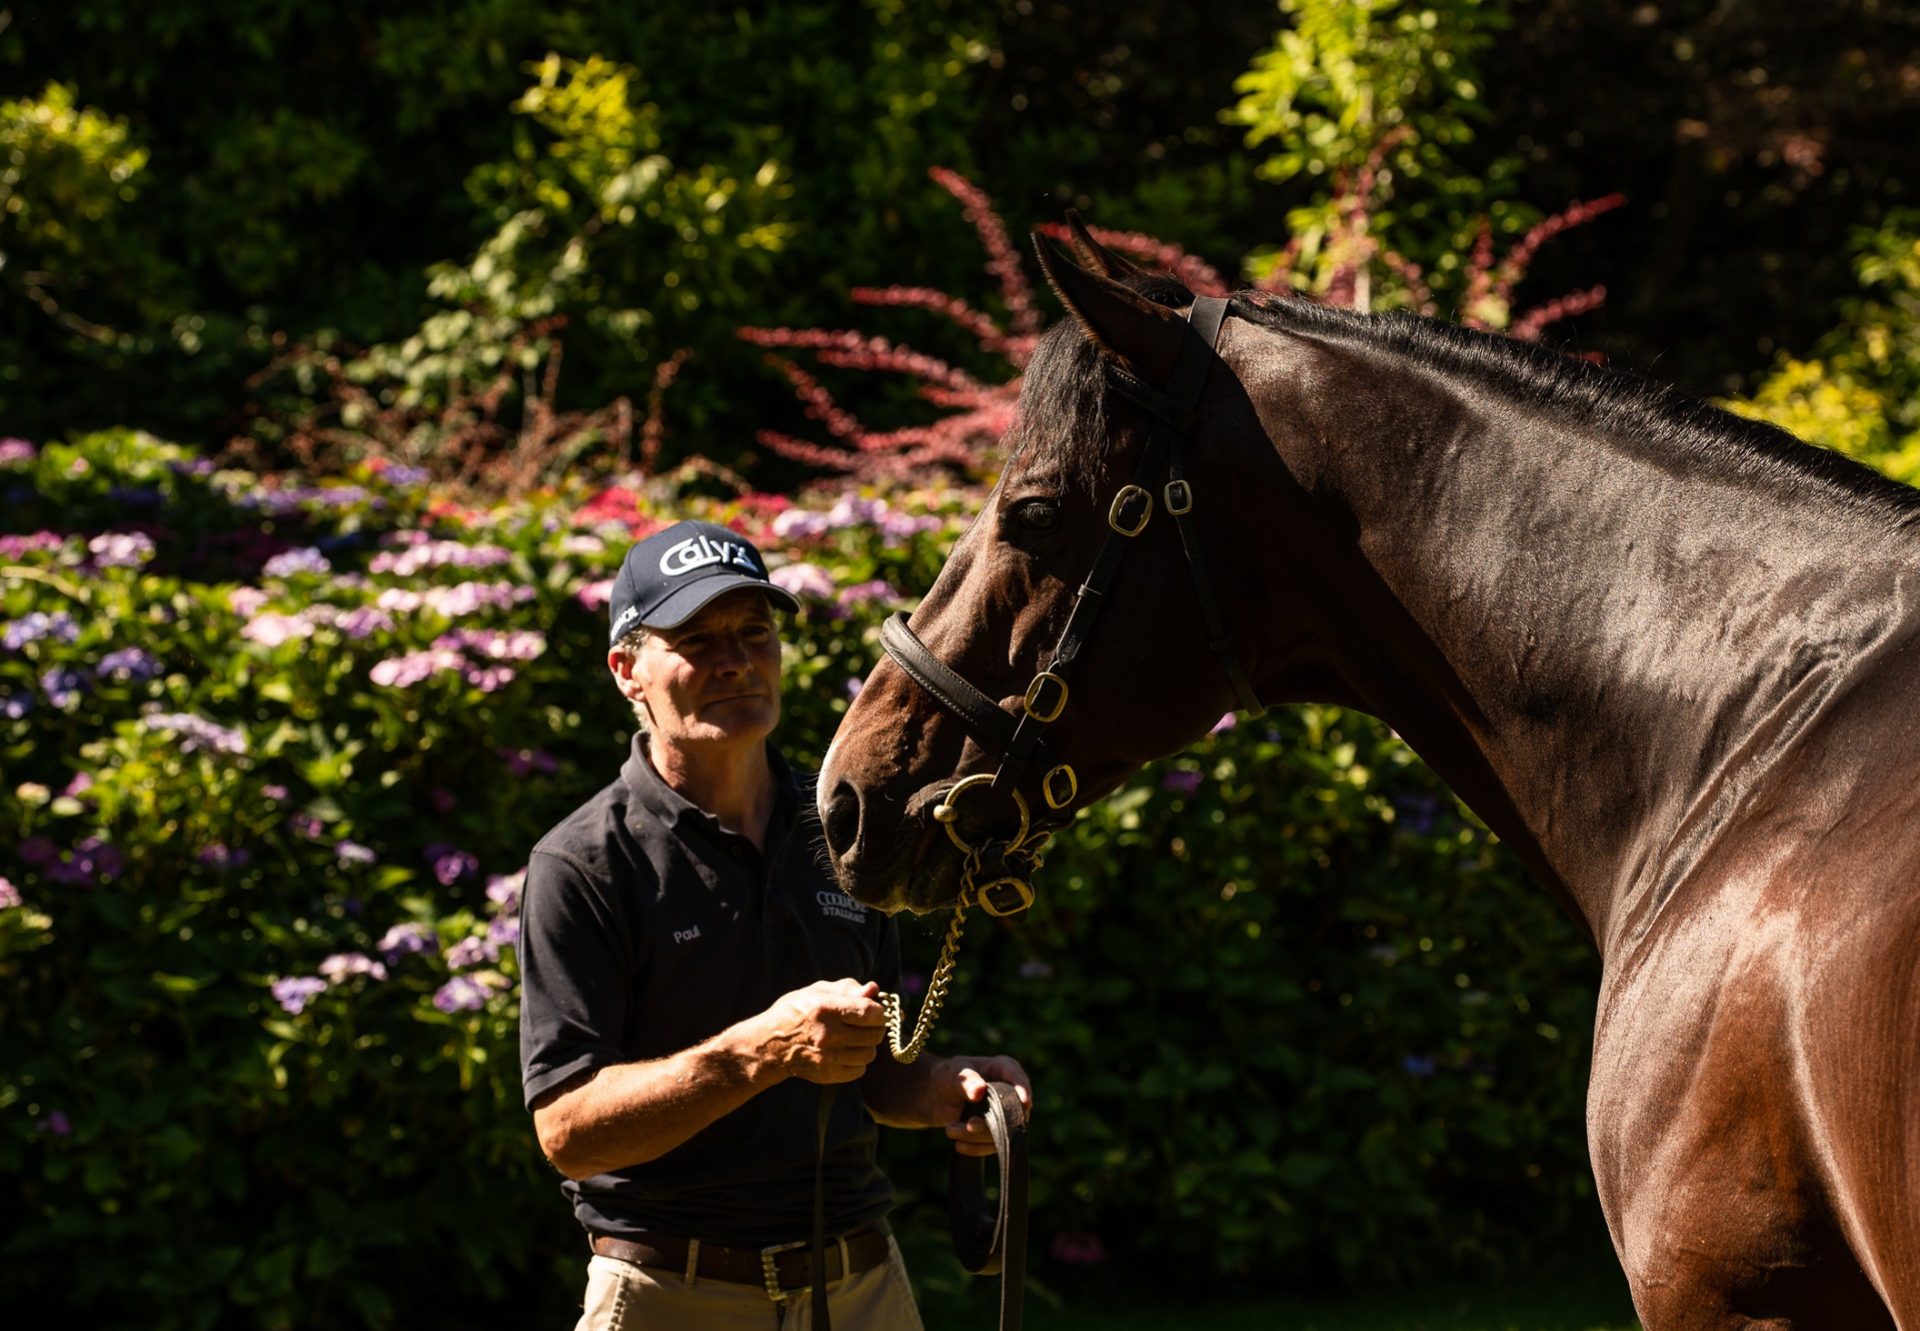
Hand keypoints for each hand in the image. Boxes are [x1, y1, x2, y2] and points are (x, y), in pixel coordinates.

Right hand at [758, 979, 886, 1084]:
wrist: (770, 1045)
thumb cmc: (795, 1012)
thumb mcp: (817, 991)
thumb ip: (848, 988)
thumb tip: (874, 989)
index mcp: (826, 1009)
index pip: (871, 1013)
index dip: (880, 1011)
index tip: (876, 1010)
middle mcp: (828, 1035)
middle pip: (875, 1034)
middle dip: (875, 1027)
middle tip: (865, 1024)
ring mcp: (828, 1058)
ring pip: (870, 1053)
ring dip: (866, 1044)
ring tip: (853, 1037)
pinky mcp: (828, 1075)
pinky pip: (860, 1069)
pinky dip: (857, 1060)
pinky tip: (845, 1051)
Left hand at [940, 1055, 1033, 1158]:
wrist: (937, 1095)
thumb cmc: (949, 1075)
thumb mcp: (953, 1073)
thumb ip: (966, 1081)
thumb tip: (979, 1092)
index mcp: (1004, 1068)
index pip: (1018, 1078)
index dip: (1023, 1090)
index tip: (1024, 1103)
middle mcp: (1010, 1092)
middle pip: (1012, 1111)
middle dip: (989, 1122)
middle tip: (968, 1125)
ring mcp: (1006, 1113)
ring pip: (1001, 1132)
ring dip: (975, 1135)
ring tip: (951, 1130)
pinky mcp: (997, 1131)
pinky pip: (993, 1145)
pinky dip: (976, 1147)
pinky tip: (959, 1145)